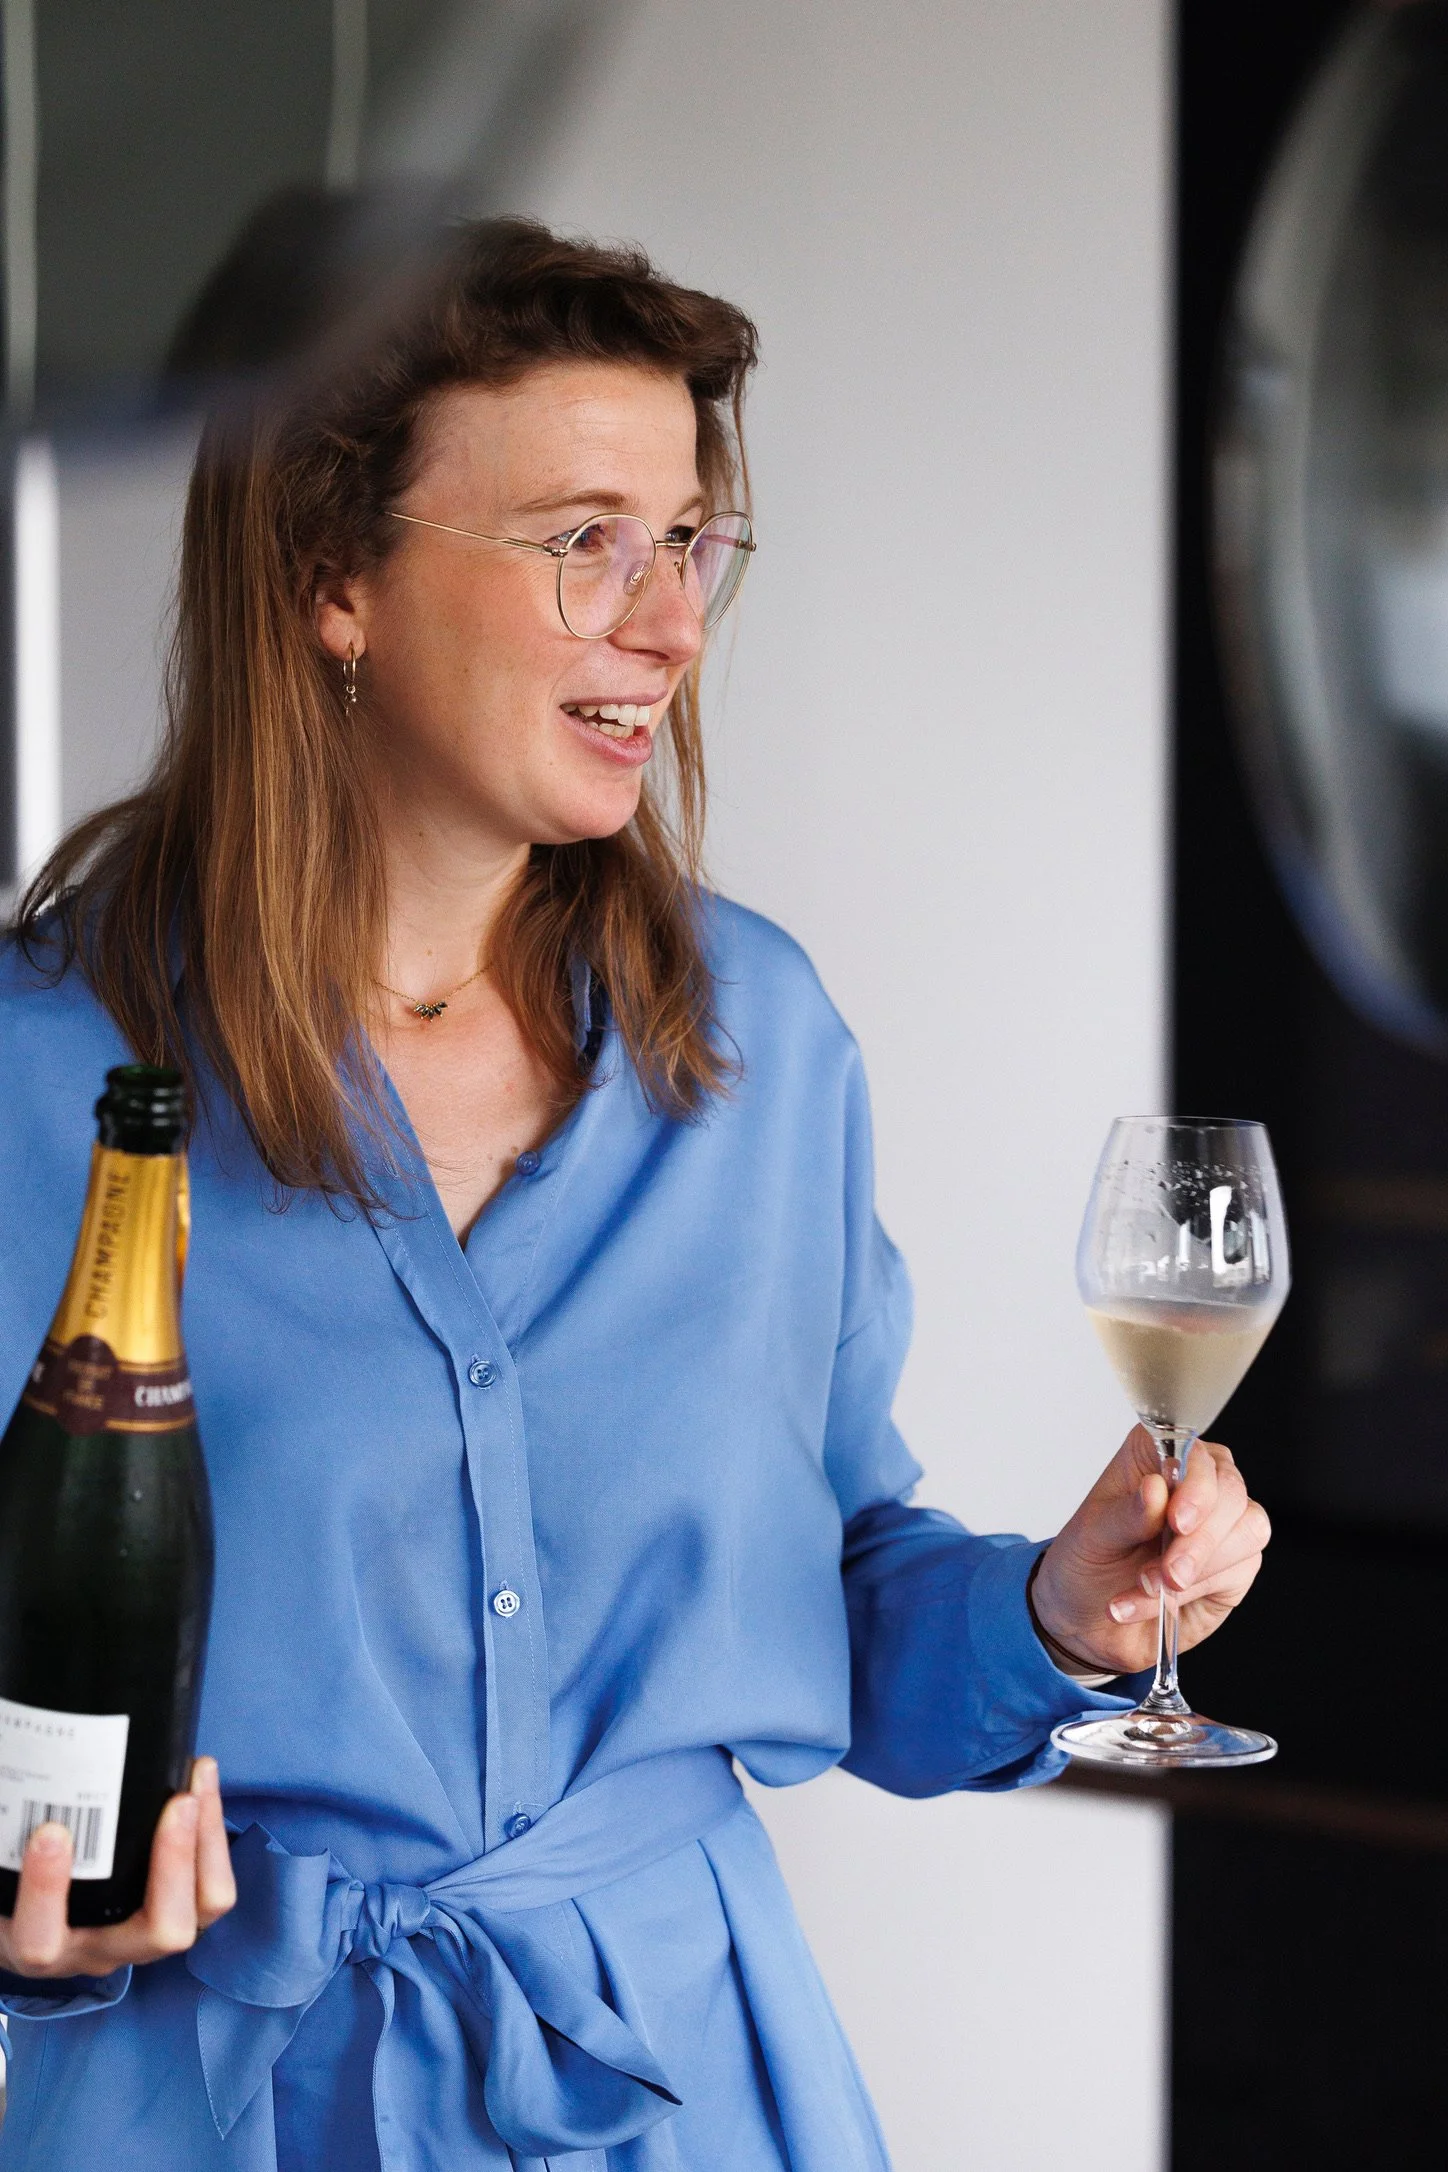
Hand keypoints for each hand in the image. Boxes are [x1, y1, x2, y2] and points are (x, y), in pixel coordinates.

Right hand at [0, 1755, 235, 1979]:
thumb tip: (9, 1778)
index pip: (41, 1941)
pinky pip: (212, 1889)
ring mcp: (144, 1937)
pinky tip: (200, 1781)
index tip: (50, 1831)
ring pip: (199, 1911)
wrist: (34, 1921)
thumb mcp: (1, 1867)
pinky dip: (214, 1835)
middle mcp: (100, 1949)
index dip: (45, 1891)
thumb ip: (7, 1835)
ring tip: (196, 1782)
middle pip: (157, 1933)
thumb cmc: (10, 1883)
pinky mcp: (177, 1913)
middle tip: (176, 1802)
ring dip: (206, 1843)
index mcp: (41, 1945)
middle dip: (173, 1865)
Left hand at [1031, 1426, 1271, 1676]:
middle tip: (1166, 1574)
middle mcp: (1197, 1481)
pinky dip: (1194, 1593)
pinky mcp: (1236, 1563)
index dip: (1195, 1484)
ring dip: (1198, 1569)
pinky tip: (1160, 1604)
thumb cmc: (1088, 1561)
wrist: (1088, 1617)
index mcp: (1157, 1456)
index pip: (1194, 1451)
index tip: (1177, 1521)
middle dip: (1199, 1540)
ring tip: (1149, 1588)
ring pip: (1247, 1530)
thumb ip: (1126, 1515)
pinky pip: (1241, 1570)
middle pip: (1230, 1491)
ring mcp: (1222, 1522)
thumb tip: (1155, 1489)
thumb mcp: (1093, 1537)